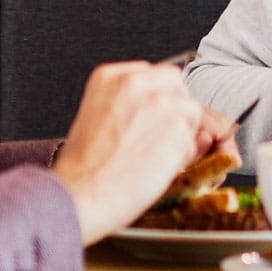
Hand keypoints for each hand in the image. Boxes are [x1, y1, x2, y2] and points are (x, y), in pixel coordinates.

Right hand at [52, 61, 231, 244]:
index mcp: (109, 76)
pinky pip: (192, 142)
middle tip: (163, 138)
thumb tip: (161, 116)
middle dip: (176, 109)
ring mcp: (158, 102)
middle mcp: (134, 81)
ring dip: (180, 136)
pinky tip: (157, 171)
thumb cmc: (82, 171)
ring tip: (155, 160)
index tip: (155, 117)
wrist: (79, 196)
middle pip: (175, 84)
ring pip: (189, 111)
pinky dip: (182, 159)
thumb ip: (127, 107)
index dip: (158, 98)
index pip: (151, 74)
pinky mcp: (176, 127)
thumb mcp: (94, 119)